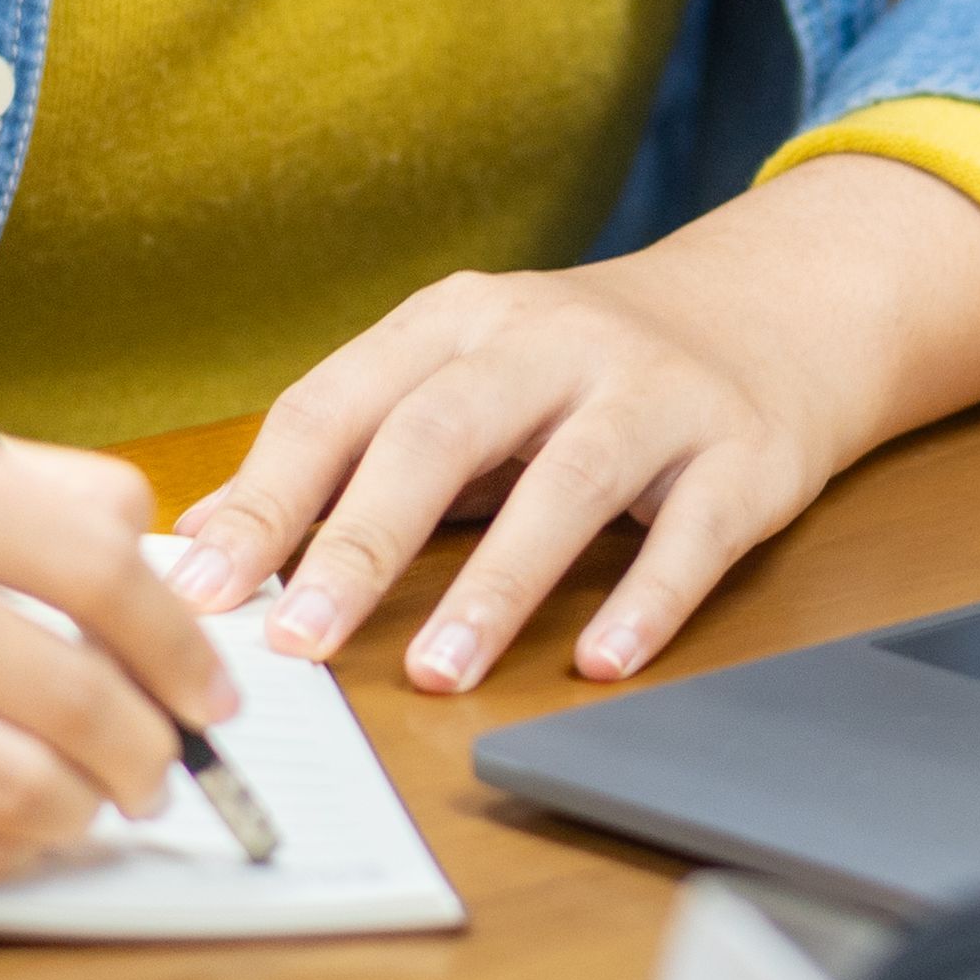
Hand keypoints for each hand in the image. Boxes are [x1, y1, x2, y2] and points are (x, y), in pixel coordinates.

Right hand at [0, 336, 238, 883]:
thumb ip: (18, 490)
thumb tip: (158, 553)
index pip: (94, 563)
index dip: (181, 643)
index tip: (215, 686)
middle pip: (65, 687)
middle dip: (150, 746)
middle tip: (171, 765)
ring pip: (6, 783)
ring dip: (83, 811)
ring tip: (99, 804)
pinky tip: (18, 835)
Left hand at [165, 156, 979, 692]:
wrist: (774, 307)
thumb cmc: (584, 370)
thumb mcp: (462, 378)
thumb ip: (351, 453)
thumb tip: (209, 548)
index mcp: (457, 321)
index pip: (338, 405)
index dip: (266, 501)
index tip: (205, 591)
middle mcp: (549, 340)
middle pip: (438, 435)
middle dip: (360, 544)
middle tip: (302, 642)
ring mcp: (652, 390)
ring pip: (565, 482)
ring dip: (496, 583)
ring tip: (440, 672)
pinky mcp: (742, 448)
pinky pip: (692, 530)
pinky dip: (647, 599)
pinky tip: (602, 661)